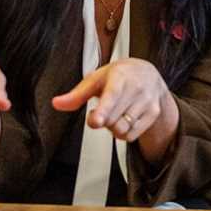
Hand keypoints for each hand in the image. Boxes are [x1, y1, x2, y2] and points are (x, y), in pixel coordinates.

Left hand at [51, 58, 173, 141]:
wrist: (148, 74)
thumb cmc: (119, 76)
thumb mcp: (96, 80)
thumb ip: (76, 95)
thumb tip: (57, 103)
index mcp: (119, 78)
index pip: (111, 97)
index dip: (102, 111)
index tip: (96, 120)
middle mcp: (136, 89)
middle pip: (112, 121)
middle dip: (103, 120)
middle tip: (103, 109)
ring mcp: (147, 102)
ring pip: (122, 130)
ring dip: (112, 128)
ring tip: (114, 113)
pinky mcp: (153, 114)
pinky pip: (131, 136)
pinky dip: (123, 133)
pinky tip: (124, 119)